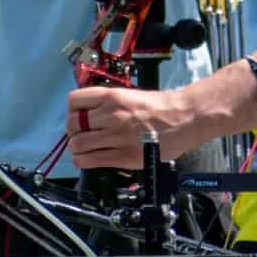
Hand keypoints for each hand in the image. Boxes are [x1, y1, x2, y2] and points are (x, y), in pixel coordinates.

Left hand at [63, 84, 211, 169]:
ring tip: (83, 149)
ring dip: (77, 148)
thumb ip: (108, 103)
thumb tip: (89, 113)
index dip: (71, 111)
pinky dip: (83, 161)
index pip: (74, 100)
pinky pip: (90, 160)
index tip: (75, 116)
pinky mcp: (122, 156)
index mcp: (112, 96)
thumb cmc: (162, 107)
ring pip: (78, 144)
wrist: (185, 118)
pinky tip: (87, 159)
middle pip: (72, 124)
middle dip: (73, 131)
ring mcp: (116, 136)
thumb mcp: (130, 95)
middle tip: (79, 135)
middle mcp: (110, 115)